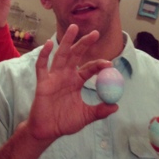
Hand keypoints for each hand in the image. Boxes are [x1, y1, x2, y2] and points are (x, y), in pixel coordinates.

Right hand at [25, 24, 117, 142]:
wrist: (47, 131)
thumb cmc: (65, 122)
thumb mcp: (85, 116)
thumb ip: (99, 111)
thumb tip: (116, 106)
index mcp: (76, 81)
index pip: (89, 68)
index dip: (99, 64)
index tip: (109, 64)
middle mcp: (66, 75)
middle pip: (76, 54)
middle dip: (85, 43)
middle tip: (95, 33)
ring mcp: (53, 77)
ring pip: (61, 55)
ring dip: (66, 41)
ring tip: (73, 27)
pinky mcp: (43, 82)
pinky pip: (42, 66)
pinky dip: (44, 54)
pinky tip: (48, 43)